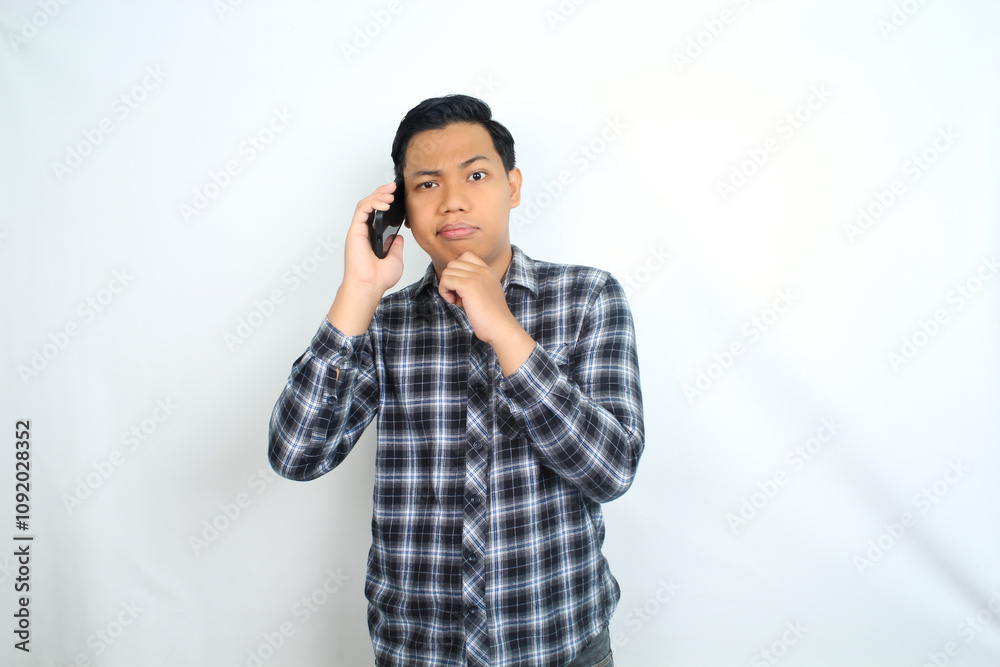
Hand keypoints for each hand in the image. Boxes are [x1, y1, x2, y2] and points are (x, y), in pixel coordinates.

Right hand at [342, 181, 404, 294]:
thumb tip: (398, 236)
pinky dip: (373, 202)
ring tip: (390, 194)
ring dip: (378, 195)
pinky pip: (362, 209)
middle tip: (393, 187)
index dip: (386, 202)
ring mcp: (359, 230)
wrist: (369, 285)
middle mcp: (365, 232)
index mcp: (374, 238)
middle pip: (371, 205)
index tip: (397, 196)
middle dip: (382, 192)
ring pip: (365, 204)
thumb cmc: (378, 278)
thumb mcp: (396, 259)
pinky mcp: (355, 229)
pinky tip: (385, 204)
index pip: (378, 214)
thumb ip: (396, 246)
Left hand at [438, 252, 535, 373]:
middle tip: (459, 296)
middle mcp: (483, 270)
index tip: (462, 287)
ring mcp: (476, 277)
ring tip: (458, 301)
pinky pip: (445, 281)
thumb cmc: (492, 317)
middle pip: (453, 264)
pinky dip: (444, 292)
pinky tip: (455, 303)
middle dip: (451, 280)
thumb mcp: (486, 293)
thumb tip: (453, 282)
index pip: (466, 256)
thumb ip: (475, 283)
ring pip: (447, 272)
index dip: (458, 270)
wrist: (500, 327)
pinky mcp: (468, 286)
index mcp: (488, 271)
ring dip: (447, 287)